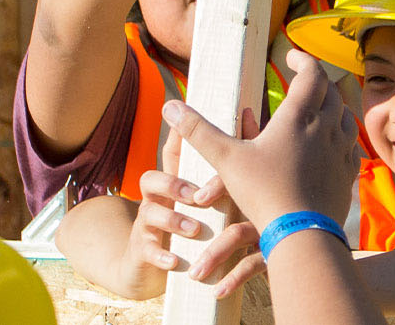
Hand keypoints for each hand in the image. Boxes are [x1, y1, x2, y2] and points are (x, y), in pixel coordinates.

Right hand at [118, 111, 265, 298]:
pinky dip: (161, 255)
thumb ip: (229, 174)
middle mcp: (156, 201)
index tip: (187, 124)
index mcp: (174, 186)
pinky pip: (146, 250)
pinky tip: (175, 261)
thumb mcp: (213, 205)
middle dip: (173, 184)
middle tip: (198, 196)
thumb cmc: (194, 233)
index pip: (171, 156)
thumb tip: (252, 122)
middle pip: (151, 179)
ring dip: (173, 220)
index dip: (177, 138)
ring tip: (195, 230)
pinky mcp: (142, 252)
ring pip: (148, 214)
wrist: (156, 273)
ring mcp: (147, 226)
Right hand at [164, 50, 359, 224]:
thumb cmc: (264, 193)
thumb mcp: (226, 160)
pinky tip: (332, 144)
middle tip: (303, 79)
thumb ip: (198, 131)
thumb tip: (170, 106)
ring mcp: (341, 151)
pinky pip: (351, 145)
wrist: (302, 233)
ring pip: (345, 117)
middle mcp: (326, 127)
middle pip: (331, 92)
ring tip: (320, 107)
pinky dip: (342, 135)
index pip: (311, 74)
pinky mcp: (348, 173)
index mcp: (299, 117)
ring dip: (334, 106)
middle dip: (317, 81)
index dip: (303, 59)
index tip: (290, 55)